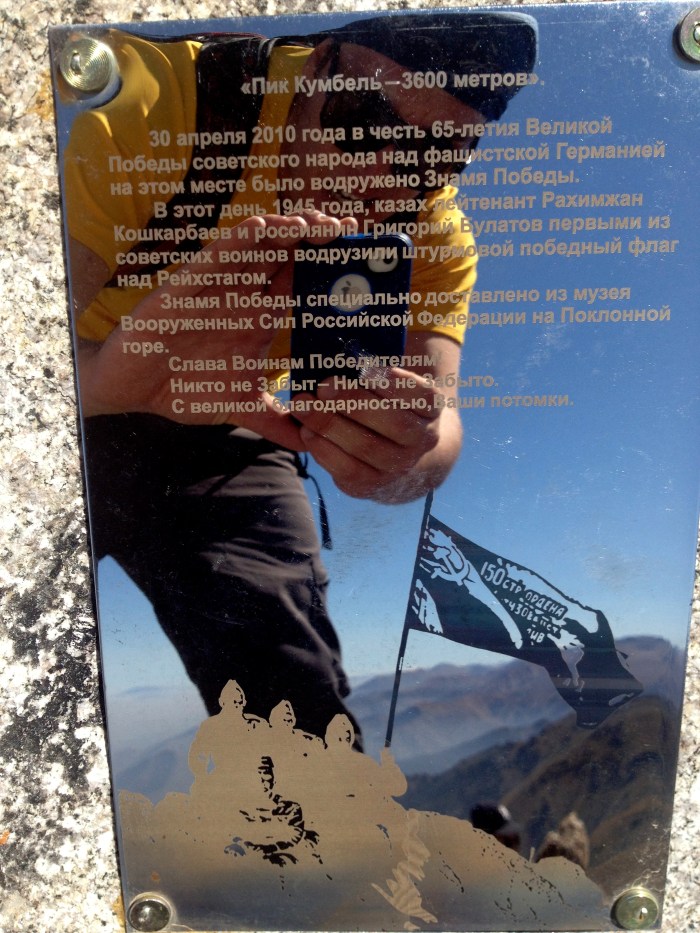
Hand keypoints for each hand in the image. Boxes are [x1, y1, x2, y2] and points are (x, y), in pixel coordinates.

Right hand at [78, 212, 354, 450]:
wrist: (134, 390)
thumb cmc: (184, 390)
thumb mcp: (242, 408)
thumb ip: (277, 424)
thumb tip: (310, 444)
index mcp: (258, 317)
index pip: (301, 281)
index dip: (330, 264)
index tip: (362, 254)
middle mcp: (243, 295)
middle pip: (288, 253)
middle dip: (319, 235)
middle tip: (350, 226)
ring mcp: (218, 287)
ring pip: (258, 245)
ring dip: (288, 229)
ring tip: (317, 223)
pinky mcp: (190, 286)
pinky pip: (218, 255)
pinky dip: (240, 240)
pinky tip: (263, 229)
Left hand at [293, 335, 462, 501]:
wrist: (399, 457)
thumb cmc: (386, 407)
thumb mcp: (391, 389)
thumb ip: (371, 374)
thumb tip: (336, 359)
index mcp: (431, 409)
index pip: (423, 396)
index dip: (396, 382)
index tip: (366, 367)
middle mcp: (422, 441)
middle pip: (393, 422)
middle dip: (354, 402)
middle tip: (323, 386)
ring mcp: (399, 467)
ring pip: (367, 447)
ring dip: (330, 425)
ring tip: (303, 406)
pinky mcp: (372, 486)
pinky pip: (347, 469)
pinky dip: (323, 449)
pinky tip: (307, 431)